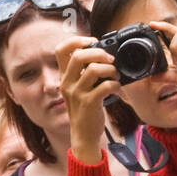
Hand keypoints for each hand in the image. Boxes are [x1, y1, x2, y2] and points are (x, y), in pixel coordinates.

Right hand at [56, 34, 119, 164]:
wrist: (83, 135)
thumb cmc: (85, 109)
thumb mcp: (78, 89)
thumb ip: (84, 72)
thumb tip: (101, 54)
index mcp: (64, 77)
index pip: (60, 49)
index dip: (76, 40)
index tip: (92, 42)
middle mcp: (67, 83)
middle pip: (78, 55)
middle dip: (99, 53)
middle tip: (110, 60)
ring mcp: (76, 93)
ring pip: (94, 69)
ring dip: (111, 69)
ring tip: (115, 76)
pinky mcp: (88, 103)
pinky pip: (105, 86)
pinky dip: (115, 84)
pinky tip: (116, 89)